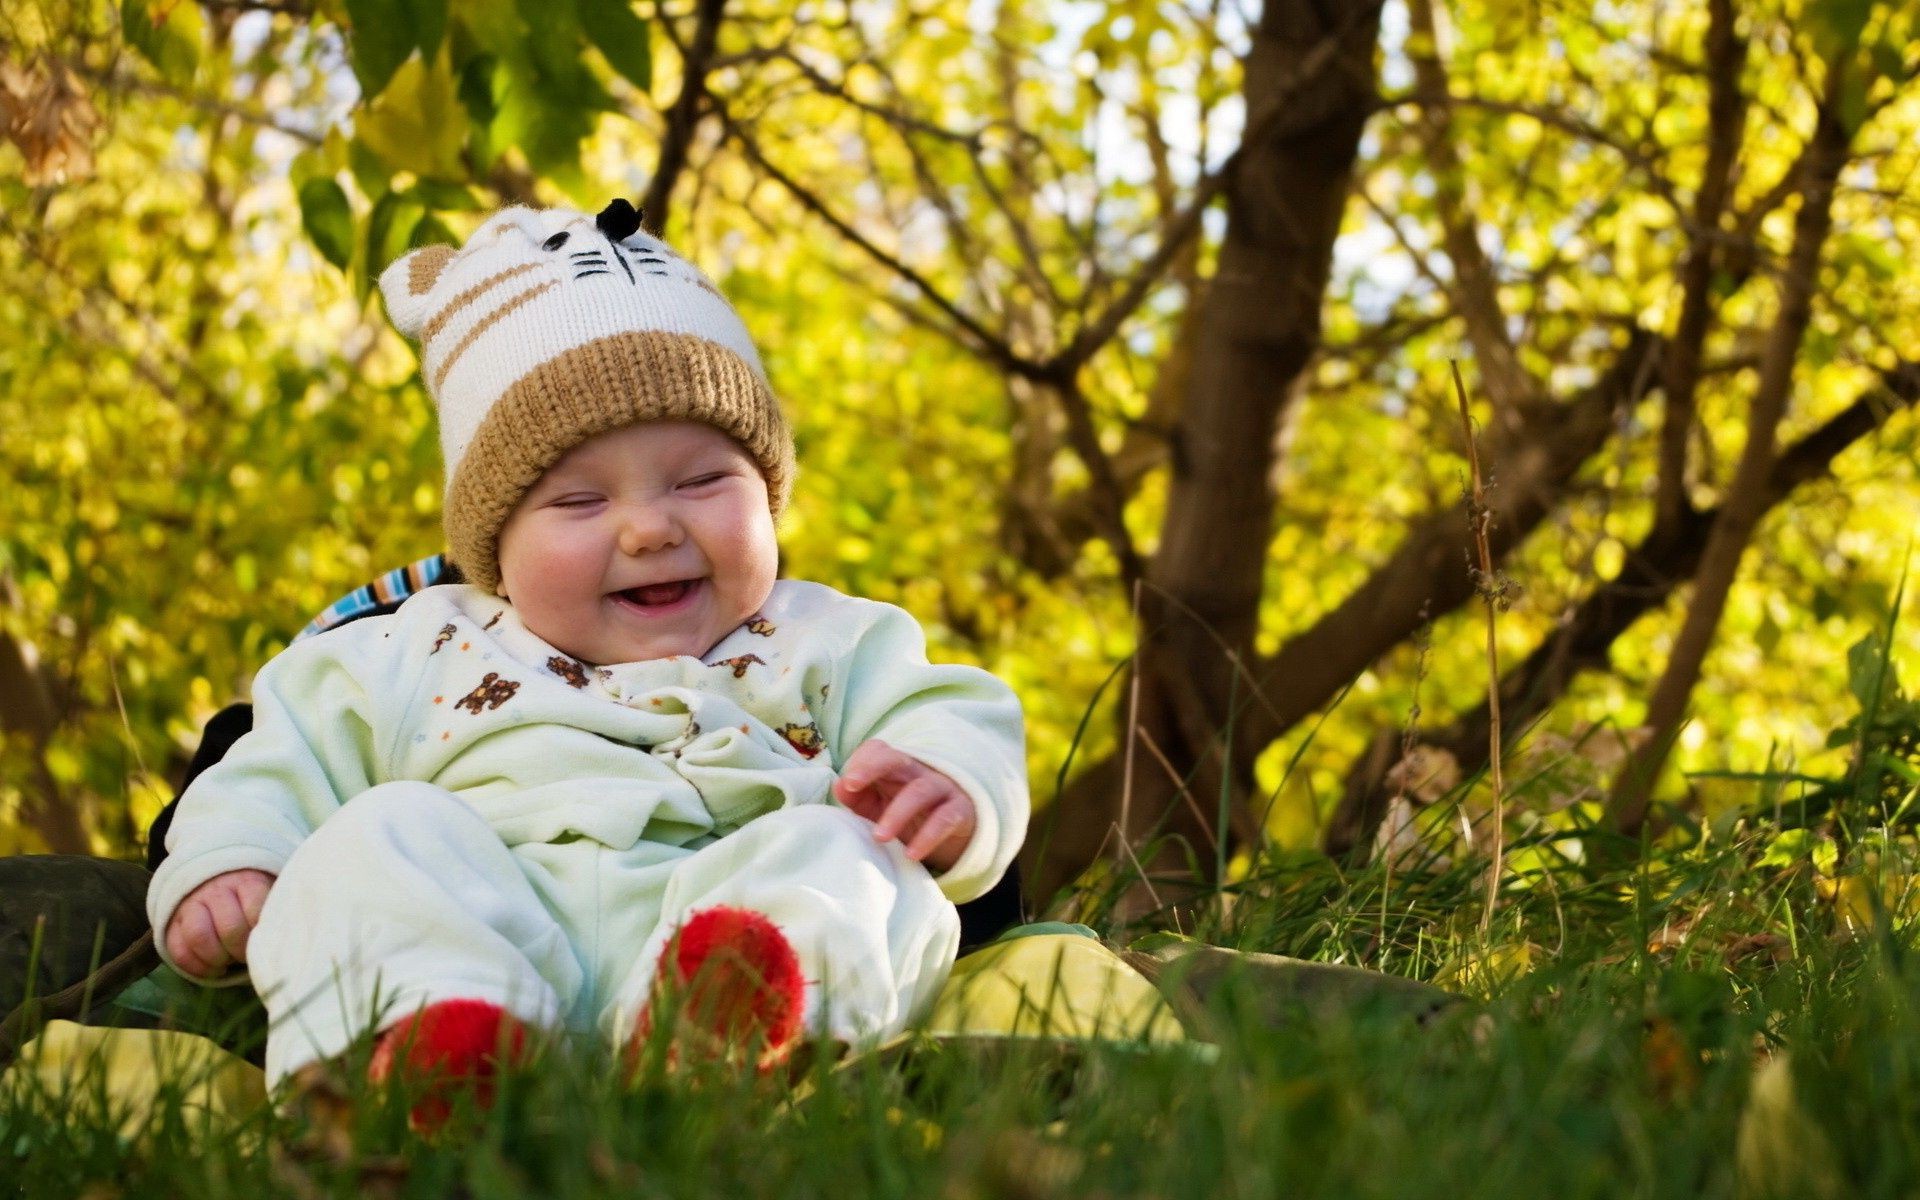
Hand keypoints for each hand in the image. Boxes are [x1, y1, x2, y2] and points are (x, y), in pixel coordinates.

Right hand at [164, 868, 274, 977]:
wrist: (217, 876)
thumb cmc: (254, 894)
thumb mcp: (270, 892)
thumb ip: (277, 911)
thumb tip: (288, 942)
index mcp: (247, 881)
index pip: (256, 909)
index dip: (261, 934)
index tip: (265, 942)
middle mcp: (216, 890)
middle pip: (230, 928)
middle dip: (241, 951)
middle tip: (247, 956)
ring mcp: (191, 904)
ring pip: (199, 937)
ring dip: (216, 959)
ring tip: (228, 963)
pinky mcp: (172, 921)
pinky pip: (178, 950)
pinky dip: (196, 967)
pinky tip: (213, 969)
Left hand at [832, 739, 976, 871]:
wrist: (956, 834)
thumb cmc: (910, 817)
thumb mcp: (879, 807)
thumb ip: (857, 798)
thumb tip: (839, 786)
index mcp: (895, 768)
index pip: (878, 750)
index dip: (861, 761)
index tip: (846, 783)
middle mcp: (919, 772)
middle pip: (897, 758)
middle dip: (872, 767)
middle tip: (851, 787)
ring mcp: (942, 788)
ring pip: (919, 791)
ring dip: (897, 813)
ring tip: (879, 837)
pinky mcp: (961, 811)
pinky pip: (945, 819)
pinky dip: (928, 837)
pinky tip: (912, 854)